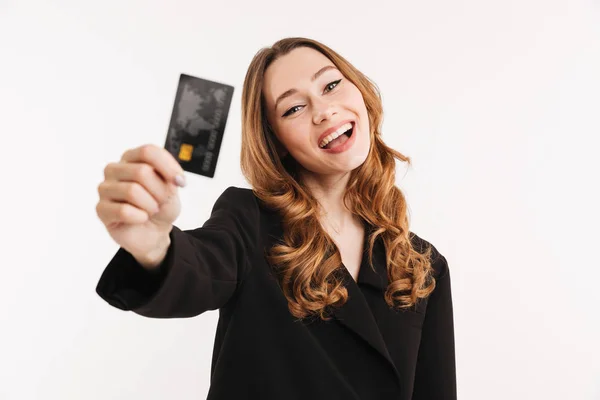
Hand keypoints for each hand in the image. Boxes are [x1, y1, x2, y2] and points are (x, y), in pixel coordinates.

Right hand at [96, 144, 186, 267]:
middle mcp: (114, 169)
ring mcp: (105, 188)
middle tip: (160, 202)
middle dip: (159, 191)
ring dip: (150, 205)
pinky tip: (140, 218)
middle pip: (142, 171)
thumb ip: (170, 178)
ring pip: (132, 191)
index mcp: (131, 158)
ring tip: (150, 210)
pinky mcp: (101, 209)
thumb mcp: (172, 188)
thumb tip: (173, 179)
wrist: (153, 232)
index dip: (168, 167)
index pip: (148, 151)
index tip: (180, 182)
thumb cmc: (159, 205)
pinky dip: (139, 217)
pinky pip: (123, 211)